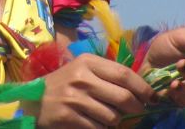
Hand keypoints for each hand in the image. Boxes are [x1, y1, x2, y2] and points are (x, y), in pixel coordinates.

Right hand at [33, 53, 155, 128]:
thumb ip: (106, 75)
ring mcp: (74, 98)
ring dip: (116, 120)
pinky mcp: (68, 117)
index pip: (124, 74)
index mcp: (87, 62)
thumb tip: (139, 88)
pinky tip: (95, 123)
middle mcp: (81, 78)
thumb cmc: (63, 84)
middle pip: (123, 96)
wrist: (32, 101)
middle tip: (137, 110)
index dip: (143, 87)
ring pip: (113, 116)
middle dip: (136, 107)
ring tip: (110, 116)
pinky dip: (102, 128)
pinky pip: (98, 128)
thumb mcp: (82, 70)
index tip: (152, 97)